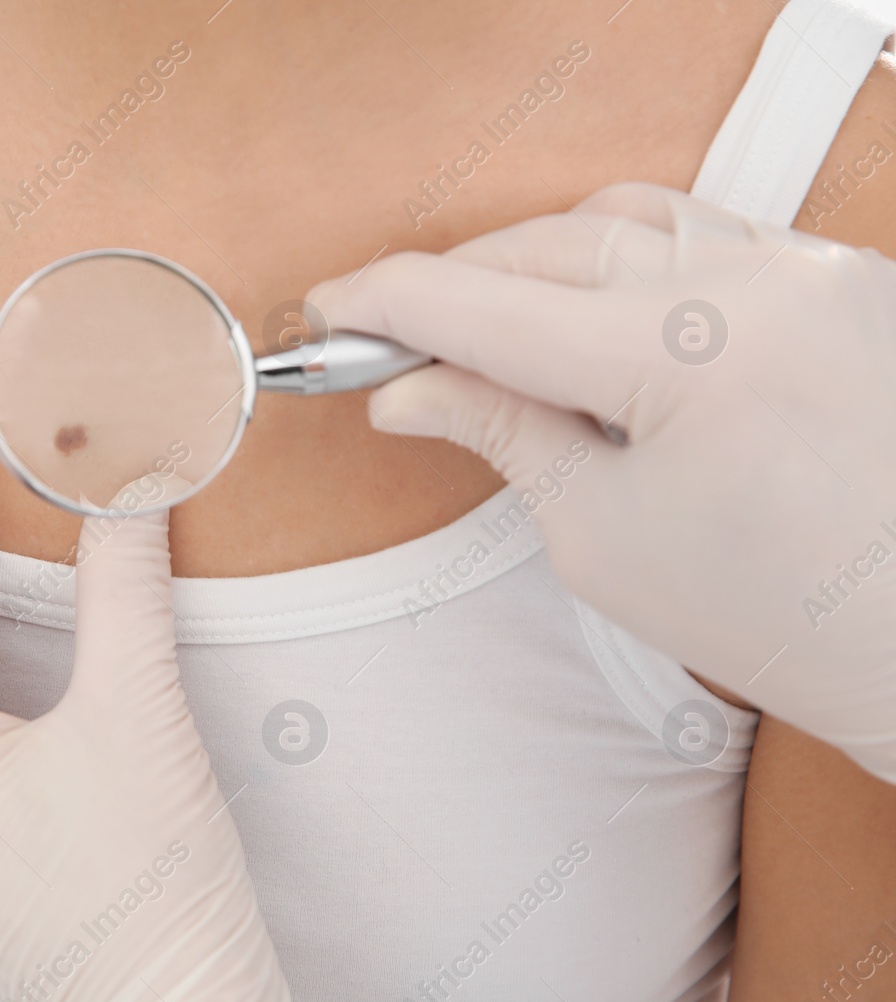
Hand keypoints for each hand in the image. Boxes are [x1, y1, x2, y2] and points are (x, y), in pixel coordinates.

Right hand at [311, 182, 895, 780]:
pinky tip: (590, 319)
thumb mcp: (603, 537)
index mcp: (691, 352)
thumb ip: (502, 433)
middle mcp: (758, 281)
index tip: (327, 311)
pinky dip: (623, 261)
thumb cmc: (780, 619)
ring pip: (623, 219)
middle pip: (547, 243)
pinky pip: (702, 230)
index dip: (388, 304)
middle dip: (454, 286)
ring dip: (534, 264)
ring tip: (489, 336)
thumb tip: (411, 389)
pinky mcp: (838, 277)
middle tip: (390, 343)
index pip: (490, 304)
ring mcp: (810, 267)